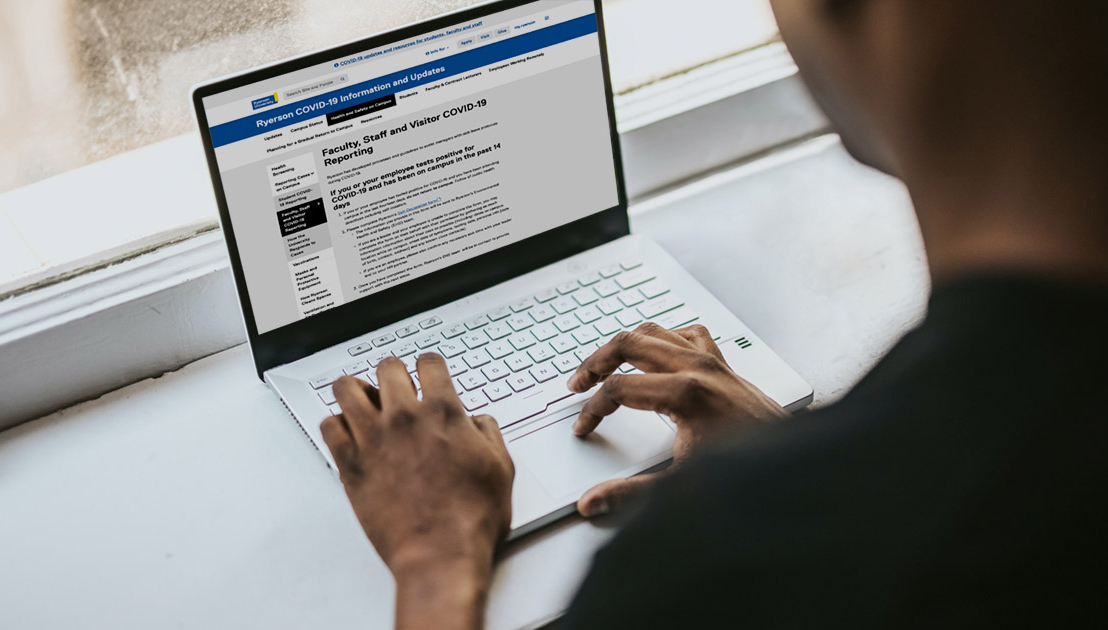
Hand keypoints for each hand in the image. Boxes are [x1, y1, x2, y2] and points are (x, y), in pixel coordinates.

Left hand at [320, 354, 513, 629]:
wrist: (440, 554)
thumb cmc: (472, 519)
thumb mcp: (500, 469)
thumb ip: (488, 434)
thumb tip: (477, 422)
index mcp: (443, 413)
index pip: (428, 363)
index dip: (429, 366)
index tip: (428, 374)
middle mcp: (404, 418)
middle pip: (387, 367)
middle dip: (393, 374)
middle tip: (396, 388)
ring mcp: (373, 439)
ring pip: (346, 388)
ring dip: (357, 391)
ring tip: (364, 403)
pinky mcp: (350, 465)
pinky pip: (328, 426)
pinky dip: (336, 425)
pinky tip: (349, 434)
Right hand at [567, 323, 787, 516]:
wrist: (792, 465)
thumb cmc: (745, 473)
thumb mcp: (682, 485)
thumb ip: (630, 494)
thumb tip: (591, 503)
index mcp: (685, 393)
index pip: (619, 390)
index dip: (592, 410)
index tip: (583, 429)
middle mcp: (697, 368)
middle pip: (629, 343)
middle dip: (595, 362)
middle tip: (578, 385)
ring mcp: (712, 360)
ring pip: (654, 331)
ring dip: (623, 345)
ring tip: (603, 365)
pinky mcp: (723, 363)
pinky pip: (686, 333)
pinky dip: (663, 338)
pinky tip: (654, 355)